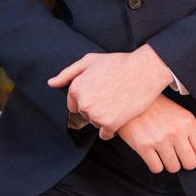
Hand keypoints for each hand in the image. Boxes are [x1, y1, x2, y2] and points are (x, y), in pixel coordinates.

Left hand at [47, 45, 171, 138]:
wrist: (144, 71)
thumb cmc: (118, 63)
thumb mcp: (90, 61)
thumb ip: (68, 73)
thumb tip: (51, 83)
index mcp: (76, 88)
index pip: (74, 105)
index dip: (89, 98)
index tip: (102, 91)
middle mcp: (83, 103)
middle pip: (85, 114)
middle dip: (96, 108)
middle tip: (112, 95)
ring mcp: (95, 114)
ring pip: (95, 124)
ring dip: (105, 118)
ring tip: (118, 102)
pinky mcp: (109, 124)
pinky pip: (105, 134)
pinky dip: (112, 128)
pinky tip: (121, 114)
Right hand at [118, 97, 195, 173]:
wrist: (132, 100)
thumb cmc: (160, 109)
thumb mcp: (183, 117)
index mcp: (188, 122)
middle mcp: (175, 131)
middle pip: (190, 164)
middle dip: (185, 162)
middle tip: (179, 154)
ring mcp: (159, 139)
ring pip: (174, 168)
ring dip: (170, 163)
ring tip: (164, 151)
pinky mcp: (143, 147)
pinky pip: (156, 168)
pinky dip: (156, 165)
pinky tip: (154, 154)